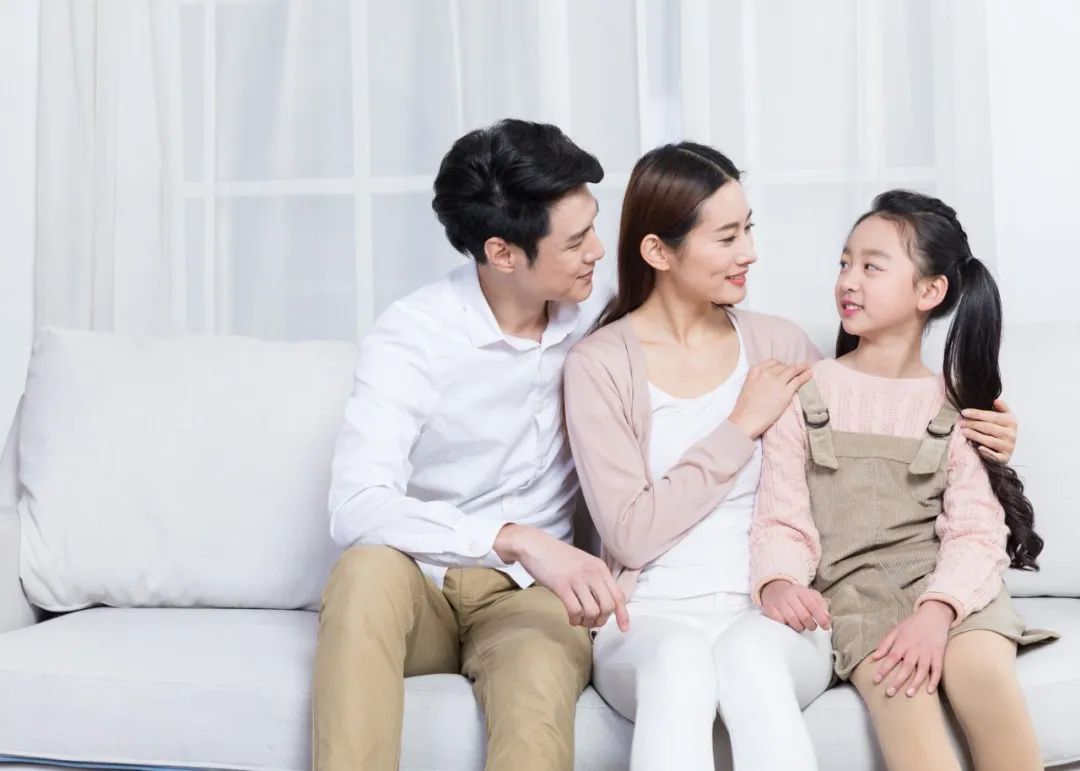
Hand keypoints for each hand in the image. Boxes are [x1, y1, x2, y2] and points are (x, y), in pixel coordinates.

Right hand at [494, 524, 628, 631]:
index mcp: (600, 568)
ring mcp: (577, 579)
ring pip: (593, 611)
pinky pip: (575, 610)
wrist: (534, 545)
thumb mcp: (583, 564)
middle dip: (601, 620)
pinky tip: (571, 618)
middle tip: (591, 623)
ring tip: (579, 620)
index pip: (618, 595)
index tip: (624, 629)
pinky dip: (575, 619)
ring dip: (587, 622)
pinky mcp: (562, 585)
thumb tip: (604, 605)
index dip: (623, 615)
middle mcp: (592, 573)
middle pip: (608, 607)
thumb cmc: (557, 557)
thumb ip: (595, 579)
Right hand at [729, 359, 813, 438]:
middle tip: (797, 370)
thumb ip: (758, 378)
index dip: (781, 365)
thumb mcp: (748, 385)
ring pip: (793, 370)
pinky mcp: (786, 391)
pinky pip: (798, 380)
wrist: (746, 419)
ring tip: (808, 368)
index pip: (773, 362)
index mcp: (756, 370)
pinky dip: (805, 375)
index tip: (785, 368)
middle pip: (784, 366)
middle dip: (791, 368)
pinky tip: (810, 373)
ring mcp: (777, 381)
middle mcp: (767, 372)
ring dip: (801, 368)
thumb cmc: (744, 407)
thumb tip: (769, 379)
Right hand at [760, 580, 830, 631]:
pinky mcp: (770, 609)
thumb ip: (821, 605)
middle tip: (812, 626)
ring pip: (793, 620)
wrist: (774, 589)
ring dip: (800, 627)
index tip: (826, 627)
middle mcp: (789, 595)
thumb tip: (827, 618)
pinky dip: (787, 626)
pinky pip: (780, 622)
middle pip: (804, 615)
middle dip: (811, 625)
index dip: (821, 618)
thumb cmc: (796, 596)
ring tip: (802, 626)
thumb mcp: (811, 595)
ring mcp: (779, 602)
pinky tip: (789, 624)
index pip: (813, 605)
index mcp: (801, 591)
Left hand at [870, 600, 954, 697]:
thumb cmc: (912, 624)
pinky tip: (930, 691)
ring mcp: (928, 652)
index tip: (876, 680)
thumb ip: (885, 644)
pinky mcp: (939, 655)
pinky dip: (935, 680)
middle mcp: (915, 649)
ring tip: (908, 694)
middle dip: (897, 681)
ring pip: (922, 670)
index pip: (891, 658)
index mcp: (902, 643)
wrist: (934, 615)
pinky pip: (937, 670)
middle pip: (905, 667)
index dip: (883, 669)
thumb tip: (874, 657)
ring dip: (915, 683)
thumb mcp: (896, 630)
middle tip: (889, 693)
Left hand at [960, 398, 1017, 463]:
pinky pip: (995, 456)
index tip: (964, 412)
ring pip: (989, 440)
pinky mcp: (1005, 458)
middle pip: (988, 428)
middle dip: (973, 424)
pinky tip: (978, 448)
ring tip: (963, 431)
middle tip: (961, 422)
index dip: (977, 414)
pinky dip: (987, 452)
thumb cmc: (1001, 430)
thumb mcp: (1005, 417)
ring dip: (975, 435)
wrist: (1007, 448)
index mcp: (1011, 422)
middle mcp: (1011, 434)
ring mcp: (1008, 447)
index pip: (992, 416)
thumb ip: (1002, 408)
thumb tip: (996, 400)